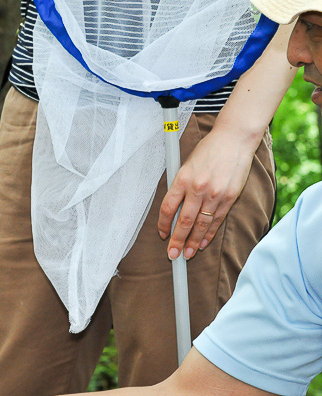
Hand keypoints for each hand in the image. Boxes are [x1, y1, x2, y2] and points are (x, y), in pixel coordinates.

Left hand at [157, 127, 255, 259]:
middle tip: (172, 255)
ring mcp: (215, 194)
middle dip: (177, 241)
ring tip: (186, 254)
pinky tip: (202, 243)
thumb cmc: (208, 151)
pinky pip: (217, 220)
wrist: (234, 139)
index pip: (168, 208)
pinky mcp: (229, 197)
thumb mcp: (186, 165)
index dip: (163, 225)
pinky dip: (209, 234)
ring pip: (201, 224)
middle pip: (184, 221)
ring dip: (193, 242)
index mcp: (183, 179)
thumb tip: (173, 209)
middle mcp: (198, 188)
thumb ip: (180, 186)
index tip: (162, 235)